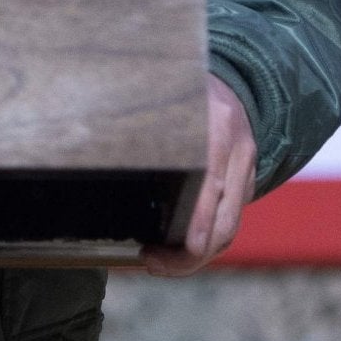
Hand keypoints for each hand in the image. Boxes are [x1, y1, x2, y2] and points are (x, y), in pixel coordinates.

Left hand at [141, 73, 254, 275]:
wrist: (234, 78)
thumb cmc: (181, 89)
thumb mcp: (162, 90)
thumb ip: (142, 118)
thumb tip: (91, 138)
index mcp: (215, 123)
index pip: (211, 180)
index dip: (201, 218)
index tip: (186, 246)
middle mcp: (237, 148)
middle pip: (225, 218)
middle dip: (192, 254)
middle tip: (153, 263)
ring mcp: (247, 168)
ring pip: (229, 226)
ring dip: (197, 255)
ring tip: (160, 263)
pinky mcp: (248, 181)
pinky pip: (230, 219)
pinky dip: (206, 239)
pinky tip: (177, 248)